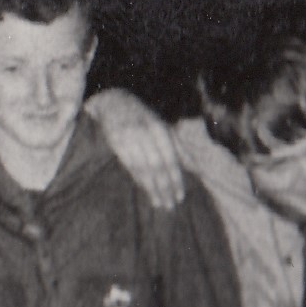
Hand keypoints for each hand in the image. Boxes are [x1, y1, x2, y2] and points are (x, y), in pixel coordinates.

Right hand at [82, 89, 186, 208]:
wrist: (113, 100)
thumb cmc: (143, 116)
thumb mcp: (161, 124)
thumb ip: (176, 144)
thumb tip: (192, 164)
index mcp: (159, 128)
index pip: (170, 158)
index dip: (176, 179)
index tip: (180, 196)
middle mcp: (144, 133)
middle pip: (157, 167)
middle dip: (165, 188)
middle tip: (170, 205)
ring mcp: (128, 138)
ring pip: (143, 169)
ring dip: (152, 189)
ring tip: (159, 203)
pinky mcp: (115, 143)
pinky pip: (129, 166)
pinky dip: (139, 180)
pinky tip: (146, 190)